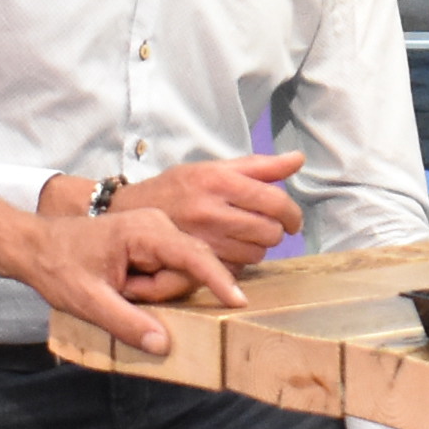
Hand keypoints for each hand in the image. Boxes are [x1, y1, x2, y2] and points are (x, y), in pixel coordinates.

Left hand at [16, 206, 248, 354]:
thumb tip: (162, 344)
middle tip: (122, 292)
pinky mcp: (154, 240)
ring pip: (180, 272)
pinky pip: (170, 269)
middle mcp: (157, 223)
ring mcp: (157, 230)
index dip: (218, 280)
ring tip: (119, 287)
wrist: (37, 246)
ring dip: (154, 290)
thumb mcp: (89, 302)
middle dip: (160, 291)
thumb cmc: (59, 266)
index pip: (193, 255)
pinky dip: (151, 284)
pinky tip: (126, 284)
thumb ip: (127, 324)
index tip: (239, 302)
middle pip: (187, 269)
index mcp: (144, 230)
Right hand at [113, 153, 306, 265]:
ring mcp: (203, 237)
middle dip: (275, 231)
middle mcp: (211, 209)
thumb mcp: (213, 168)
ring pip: (256, 253)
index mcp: (219, 180)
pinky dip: (240, 262)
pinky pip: (237, 268)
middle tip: (267, 227)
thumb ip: (259, 166)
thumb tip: (298, 160)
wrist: (131, 212)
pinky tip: (230, 250)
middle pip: (269, 231)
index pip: (274, 201)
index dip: (292, 214)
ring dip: (258, 247)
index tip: (292, 220)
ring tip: (244, 237)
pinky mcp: (195, 260)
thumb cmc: (177, 188)